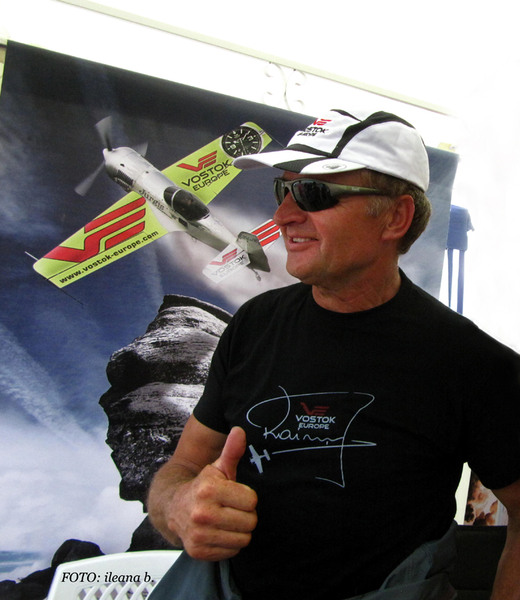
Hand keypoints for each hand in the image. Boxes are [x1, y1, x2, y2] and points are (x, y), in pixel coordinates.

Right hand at [171, 427, 257, 560]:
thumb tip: (240, 431)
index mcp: (209, 489)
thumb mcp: (218, 467)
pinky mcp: (198, 551)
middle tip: (231, 509)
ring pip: (244, 539)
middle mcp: (202, 512)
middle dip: (245, 515)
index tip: (234, 494)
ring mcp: (199, 534)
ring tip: (226, 520)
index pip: (252, 501)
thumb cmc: (203, 487)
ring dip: (238, 530)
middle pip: (250, 522)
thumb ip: (232, 451)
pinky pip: (232, 551)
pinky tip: (218, 532)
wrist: (173, 507)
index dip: (246, 497)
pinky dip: (229, 544)